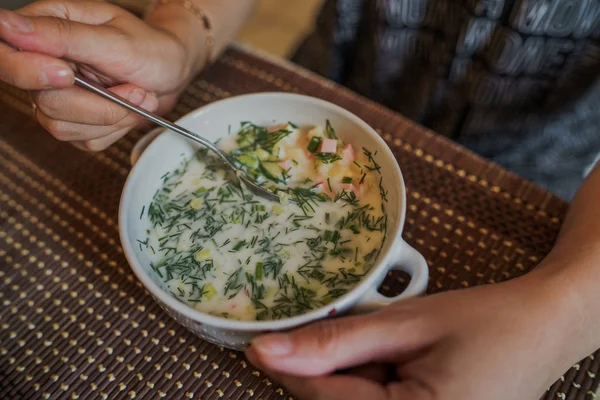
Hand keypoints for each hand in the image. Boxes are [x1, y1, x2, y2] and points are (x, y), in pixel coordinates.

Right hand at [0, 1, 202, 150]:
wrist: (174, 73)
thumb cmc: (151, 49)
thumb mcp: (114, 39)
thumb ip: (62, 36)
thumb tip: (7, 26)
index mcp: (46, 29)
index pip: (7, 55)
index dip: (27, 71)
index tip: (68, 76)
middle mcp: (45, 64)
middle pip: (43, 101)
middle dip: (97, 103)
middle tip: (134, 89)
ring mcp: (58, 97)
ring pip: (62, 127)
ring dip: (111, 117)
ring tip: (139, 96)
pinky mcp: (75, 123)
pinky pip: (84, 140)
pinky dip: (114, 130)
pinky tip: (130, 110)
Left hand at [246, 271, 583, 399]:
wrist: (543, 326)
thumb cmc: (485, 322)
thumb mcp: (406, 325)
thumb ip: (337, 342)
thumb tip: (270, 350)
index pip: (324, 398)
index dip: (286, 368)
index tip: (254, 344)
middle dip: (323, 369)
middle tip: (312, 331)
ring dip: (348, 372)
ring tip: (380, 338)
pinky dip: (370, 380)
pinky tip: (385, 355)